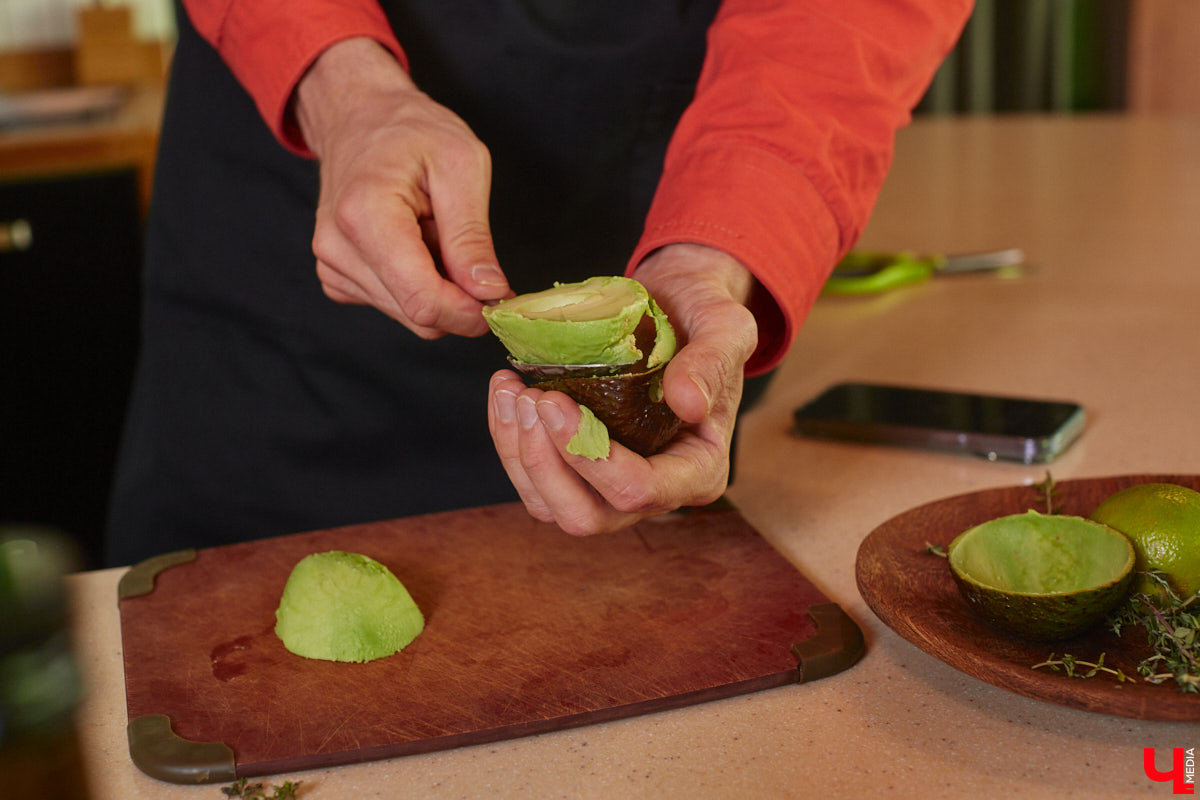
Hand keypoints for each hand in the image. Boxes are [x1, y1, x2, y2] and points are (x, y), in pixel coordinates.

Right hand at [294, 38, 510, 337]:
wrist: (359, 116)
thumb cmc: (411, 130)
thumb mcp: (461, 164)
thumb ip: (472, 236)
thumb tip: (489, 292)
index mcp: (365, 216)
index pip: (421, 300)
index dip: (468, 313)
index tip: (499, 300)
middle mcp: (338, 248)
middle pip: (417, 314)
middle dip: (458, 299)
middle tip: (473, 255)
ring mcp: (331, 265)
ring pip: (408, 314)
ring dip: (438, 287)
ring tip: (435, 234)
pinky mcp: (337, 276)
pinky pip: (393, 304)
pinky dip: (417, 284)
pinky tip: (416, 244)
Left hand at [487, 244, 758, 533]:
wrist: (677, 307)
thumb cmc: (706, 317)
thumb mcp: (725, 327)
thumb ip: (712, 362)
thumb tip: (686, 402)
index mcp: (699, 472)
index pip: (639, 492)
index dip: (590, 457)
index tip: (554, 400)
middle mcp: (655, 493)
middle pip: (585, 516)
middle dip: (544, 463)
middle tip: (530, 398)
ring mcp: (611, 486)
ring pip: (549, 505)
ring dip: (518, 452)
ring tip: (511, 389)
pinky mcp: (579, 469)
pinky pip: (534, 479)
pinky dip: (509, 439)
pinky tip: (507, 392)